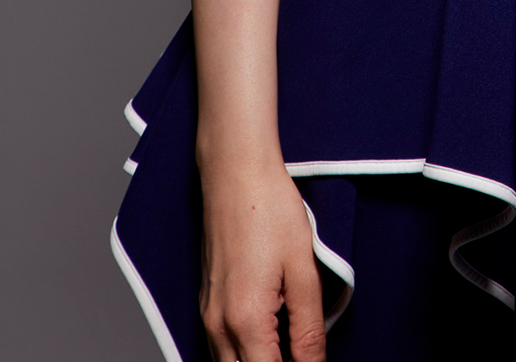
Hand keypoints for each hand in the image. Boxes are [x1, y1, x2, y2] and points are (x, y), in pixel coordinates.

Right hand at [199, 159, 325, 361]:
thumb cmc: (270, 210)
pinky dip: (243, 353)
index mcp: (246, 321)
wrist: (236, 172)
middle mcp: (218, 326)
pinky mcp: (207, 303)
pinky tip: (268, 337)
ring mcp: (207, 315)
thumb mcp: (303, 269)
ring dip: (258, 361)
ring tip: (288, 345)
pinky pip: (220, 348)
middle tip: (303, 354)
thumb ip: (309, 328)